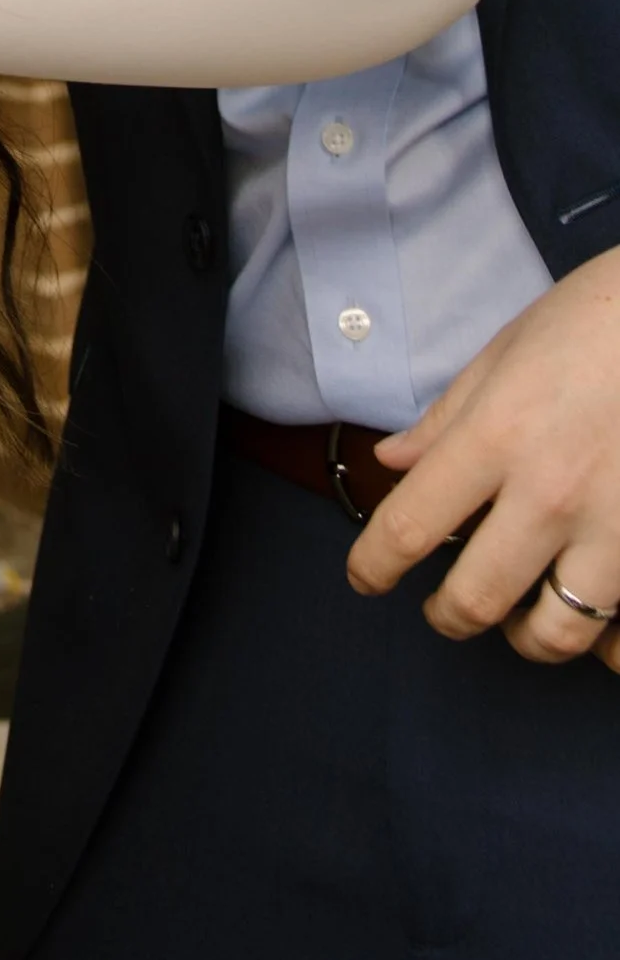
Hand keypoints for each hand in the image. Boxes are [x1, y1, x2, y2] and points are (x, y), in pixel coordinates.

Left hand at [347, 249, 619, 665]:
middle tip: (441, 611)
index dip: (373, 567)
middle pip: (478, 597)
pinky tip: (586, 612)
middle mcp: (549, 492)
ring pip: (557, 631)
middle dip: (447, 617)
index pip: (409, 526)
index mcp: (495, 436)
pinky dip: (601, 634)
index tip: (364, 579)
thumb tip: (393, 463)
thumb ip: (445, 419)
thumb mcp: (503, 353)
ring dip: (526, 638)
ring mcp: (613, 525)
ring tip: (518, 620)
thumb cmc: (592, 322)